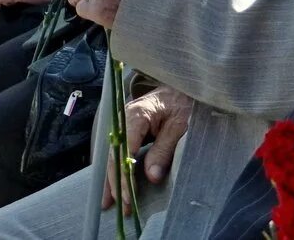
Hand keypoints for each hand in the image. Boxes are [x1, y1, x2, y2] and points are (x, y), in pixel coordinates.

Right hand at [102, 86, 192, 213]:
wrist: (183, 87)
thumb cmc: (183, 104)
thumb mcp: (179, 127)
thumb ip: (164, 150)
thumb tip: (151, 176)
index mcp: (136, 114)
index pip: (124, 149)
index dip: (125, 174)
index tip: (129, 196)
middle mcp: (124, 119)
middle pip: (115, 154)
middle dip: (116, 182)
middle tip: (121, 206)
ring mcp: (124, 125)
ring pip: (113, 155)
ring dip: (112, 179)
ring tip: (109, 204)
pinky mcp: (128, 131)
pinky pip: (119, 152)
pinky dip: (116, 170)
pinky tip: (113, 187)